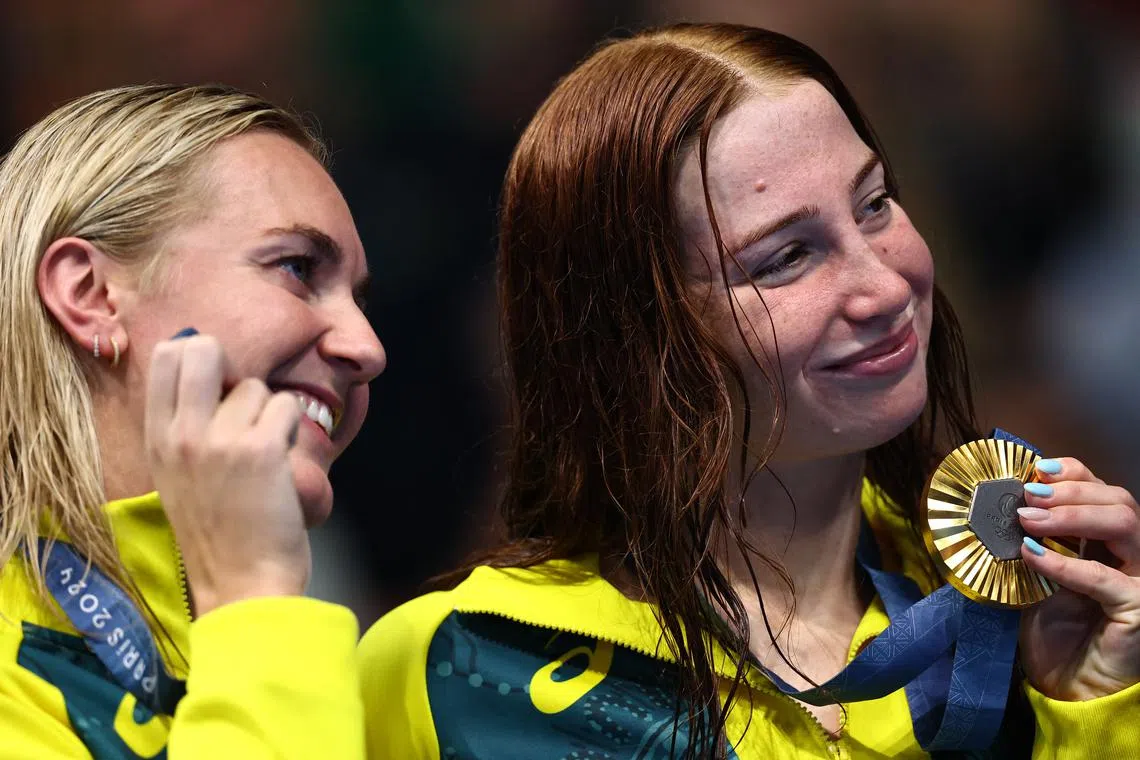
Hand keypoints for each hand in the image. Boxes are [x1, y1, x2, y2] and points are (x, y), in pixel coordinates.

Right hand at [145, 331, 308, 615]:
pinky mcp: (260, 450)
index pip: (165, 358)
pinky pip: (286, 407)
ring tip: (263, 457)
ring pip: (256, 387)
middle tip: (246, 406)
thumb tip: (214, 373)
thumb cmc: (221, 535)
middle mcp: (182, 435)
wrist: (242, 586)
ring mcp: (219, 440)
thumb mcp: (179, 478)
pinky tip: (281, 463)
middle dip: (232, 367)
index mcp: (157, 441)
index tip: (218, 384)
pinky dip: (291, 431)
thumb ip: (186, 429)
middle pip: (202, 349)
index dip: (198, 357)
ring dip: (269, 415)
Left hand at [1017, 456, 1139, 699]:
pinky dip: (1065, 563)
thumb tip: (1000, 506)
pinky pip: (1104, 577)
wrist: (1066, 685)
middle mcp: (1132, 555)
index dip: (1071, 473)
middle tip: (1026, 497)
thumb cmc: (1054, 631)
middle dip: (1069, 491)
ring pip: (1124, 523)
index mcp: (1109, 541)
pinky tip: (1032, 557)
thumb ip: (1032, 541)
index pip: (1102, 490)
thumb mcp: (1035, 576)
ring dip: (1071, 515)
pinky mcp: (1137, 607)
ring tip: (1027, 520)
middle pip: (1118, 499)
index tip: (1032, 471)